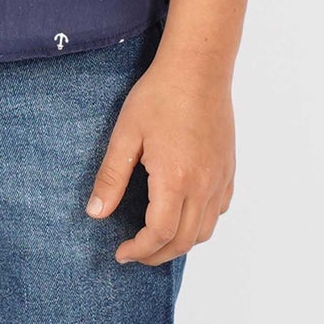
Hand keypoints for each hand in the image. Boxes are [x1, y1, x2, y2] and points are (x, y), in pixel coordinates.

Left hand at [85, 49, 235, 264]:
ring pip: (205, 230)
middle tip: (134, 253)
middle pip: (185, 240)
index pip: (160, 234)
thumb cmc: (160, 95)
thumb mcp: (126, 135)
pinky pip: (219, 209)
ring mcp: (220, 178)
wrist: (199, 68)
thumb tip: (95, 213)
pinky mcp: (228, 168)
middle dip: (157, 255)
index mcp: (176, 179)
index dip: (139, 250)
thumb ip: (111, 177)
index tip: (121, 253)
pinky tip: (182, 212)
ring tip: (155, 239)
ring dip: (180, 243)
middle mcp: (204, 184)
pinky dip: (200, 223)